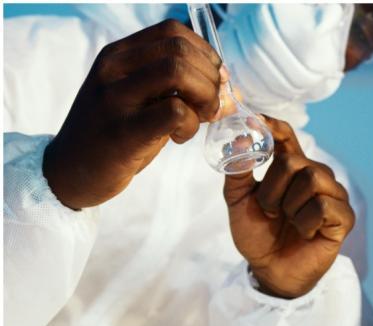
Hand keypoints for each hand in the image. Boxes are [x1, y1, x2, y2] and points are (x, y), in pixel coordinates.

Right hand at [43, 19, 224, 209]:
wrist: (69, 171)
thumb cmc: (115, 134)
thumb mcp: (140, 99)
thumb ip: (177, 87)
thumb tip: (228, 87)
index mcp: (118, 55)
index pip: (173, 31)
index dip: (205, 54)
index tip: (214, 81)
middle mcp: (114, 69)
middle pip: (180, 50)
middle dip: (210, 78)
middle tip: (211, 107)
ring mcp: (115, 98)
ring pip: (178, 72)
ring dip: (204, 97)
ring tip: (198, 119)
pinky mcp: (124, 132)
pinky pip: (175, 111)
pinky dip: (191, 124)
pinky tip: (179, 137)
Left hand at [223, 116, 354, 298]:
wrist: (269, 270)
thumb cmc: (258, 234)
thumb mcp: (238, 201)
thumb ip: (237, 170)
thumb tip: (239, 139)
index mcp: (292, 168)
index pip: (287, 136)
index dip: (275, 127)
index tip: (258, 121)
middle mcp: (316, 176)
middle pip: (295, 161)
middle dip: (273, 189)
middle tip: (270, 211)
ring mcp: (334, 195)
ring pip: (312, 179)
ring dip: (290, 206)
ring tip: (288, 222)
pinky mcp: (344, 217)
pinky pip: (323, 206)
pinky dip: (305, 222)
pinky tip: (305, 233)